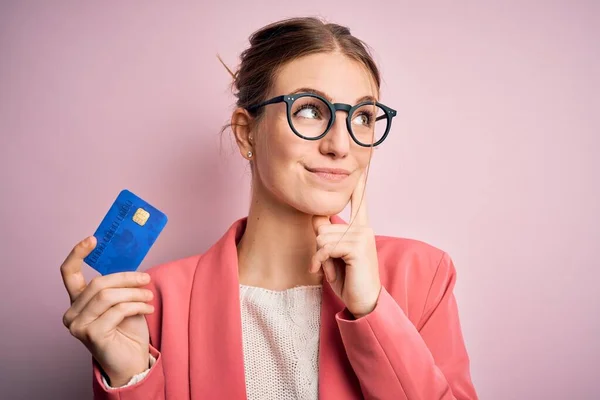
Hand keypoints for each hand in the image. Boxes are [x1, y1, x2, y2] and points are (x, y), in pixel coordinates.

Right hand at [60, 236, 154, 386]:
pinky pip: (118, 310)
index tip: (93, 239)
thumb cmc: (127, 330)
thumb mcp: (123, 301)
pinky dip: (137, 305)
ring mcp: (78, 326)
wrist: (132, 361)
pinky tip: (148, 308)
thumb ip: (118, 285)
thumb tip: (130, 263)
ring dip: (134, 292)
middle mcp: (72, 314)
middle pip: (98, 283)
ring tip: (149, 295)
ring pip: (108, 295)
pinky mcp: (91, 335)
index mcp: (78, 301)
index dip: (77, 253)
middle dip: (126, 278)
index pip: (68, 273)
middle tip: (146, 279)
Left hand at [310, 172, 381, 317]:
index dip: (358, 186)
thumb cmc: (349, 280)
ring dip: (320, 257)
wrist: (364, 302)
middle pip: (323, 225)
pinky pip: (326, 247)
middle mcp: (363, 228)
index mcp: (360, 228)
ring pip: (322, 237)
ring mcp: (362, 235)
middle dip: (319, 247)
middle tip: (329, 264)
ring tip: (332, 269)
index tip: (361, 169)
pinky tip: (327, 273)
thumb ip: (326, 237)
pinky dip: (320, 261)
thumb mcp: (333, 255)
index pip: (358, 202)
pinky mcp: (357, 246)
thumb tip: (316, 219)